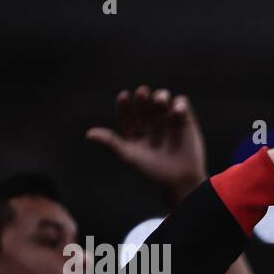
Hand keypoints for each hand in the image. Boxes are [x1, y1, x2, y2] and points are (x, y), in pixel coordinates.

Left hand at [87, 86, 206, 205]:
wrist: (181, 180)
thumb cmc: (154, 171)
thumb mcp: (130, 156)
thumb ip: (111, 142)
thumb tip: (89, 134)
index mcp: (133, 129)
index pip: (126, 111)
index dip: (124, 103)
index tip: (124, 97)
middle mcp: (149, 122)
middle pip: (143, 102)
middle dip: (142, 97)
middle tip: (143, 94)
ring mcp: (167, 119)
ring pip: (162, 98)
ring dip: (160, 95)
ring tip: (160, 101)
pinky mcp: (184, 119)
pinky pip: (181, 104)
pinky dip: (179, 104)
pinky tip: (177, 110)